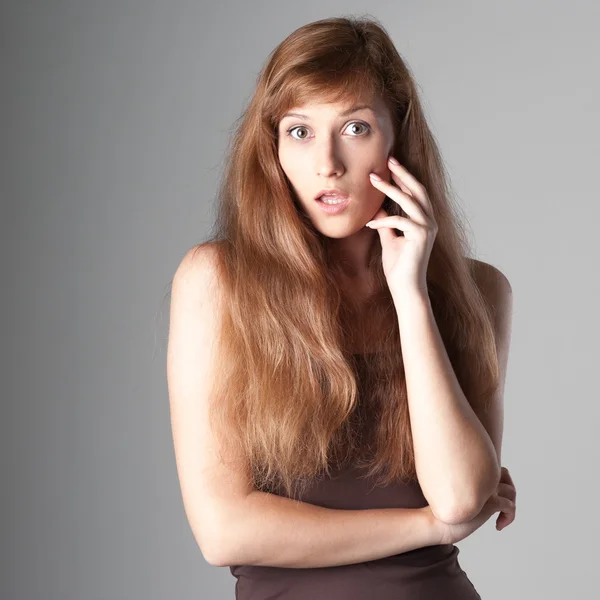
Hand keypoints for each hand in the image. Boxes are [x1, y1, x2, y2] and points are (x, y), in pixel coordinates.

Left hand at [366, 157, 437, 297]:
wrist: (405, 288)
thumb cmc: (398, 266)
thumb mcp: (389, 239)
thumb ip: (386, 223)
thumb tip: (377, 207)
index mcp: (424, 221)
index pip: (415, 193)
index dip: (404, 177)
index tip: (390, 164)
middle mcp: (430, 222)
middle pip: (417, 190)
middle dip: (402, 173)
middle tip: (387, 159)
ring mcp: (428, 229)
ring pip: (409, 201)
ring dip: (390, 188)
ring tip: (373, 178)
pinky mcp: (421, 237)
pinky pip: (401, 221)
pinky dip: (384, 219)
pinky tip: (369, 222)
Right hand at [423, 466, 516, 544]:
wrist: (435, 520)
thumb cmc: (441, 509)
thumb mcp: (455, 493)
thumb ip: (467, 487)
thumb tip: (477, 494)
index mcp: (471, 471)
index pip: (493, 466)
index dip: (497, 480)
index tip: (491, 496)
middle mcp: (480, 475)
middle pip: (505, 474)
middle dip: (508, 488)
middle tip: (503, 504)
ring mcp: (486, 488)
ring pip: (511, 491)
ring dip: (511, 504)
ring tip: (502, 517)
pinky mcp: (491, 502)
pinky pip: (510, 507)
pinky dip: (509, 517)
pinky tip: (498, 526)